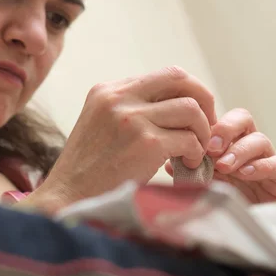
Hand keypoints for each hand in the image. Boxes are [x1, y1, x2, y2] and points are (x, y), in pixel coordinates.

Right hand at [28, 66, 216, 212]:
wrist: (68, 199)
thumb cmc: (89, 170)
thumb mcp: (102, 125)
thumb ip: (131, 109)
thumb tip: (174, 105)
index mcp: (109, 90)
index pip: (164, 76)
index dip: (188, 93)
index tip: (196, 115)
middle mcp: (119, 97)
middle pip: (180, 79)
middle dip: (204, 100)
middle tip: (207, 126)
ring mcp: (132, 118)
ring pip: (190, 110)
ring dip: (201, 132)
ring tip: (195, 152)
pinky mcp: (145, 143)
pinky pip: (189, 140)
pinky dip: (196, 152)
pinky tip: (188, 164)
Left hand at [165, 108, 275, 202]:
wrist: (254, 228)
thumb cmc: (229, 201)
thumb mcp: (206, 184)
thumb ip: (191, 172)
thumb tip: (169, 163)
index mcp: (229, 143)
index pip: (222, 118)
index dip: (210, 123)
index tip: (194, 138)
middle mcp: (249, 145)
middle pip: (243, 118)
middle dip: (226, 128)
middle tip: (212, 147)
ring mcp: (268, 158)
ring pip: (260, 140)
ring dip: (239, 151)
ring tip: (224, 166)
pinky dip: (261, 166)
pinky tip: (246, 174)